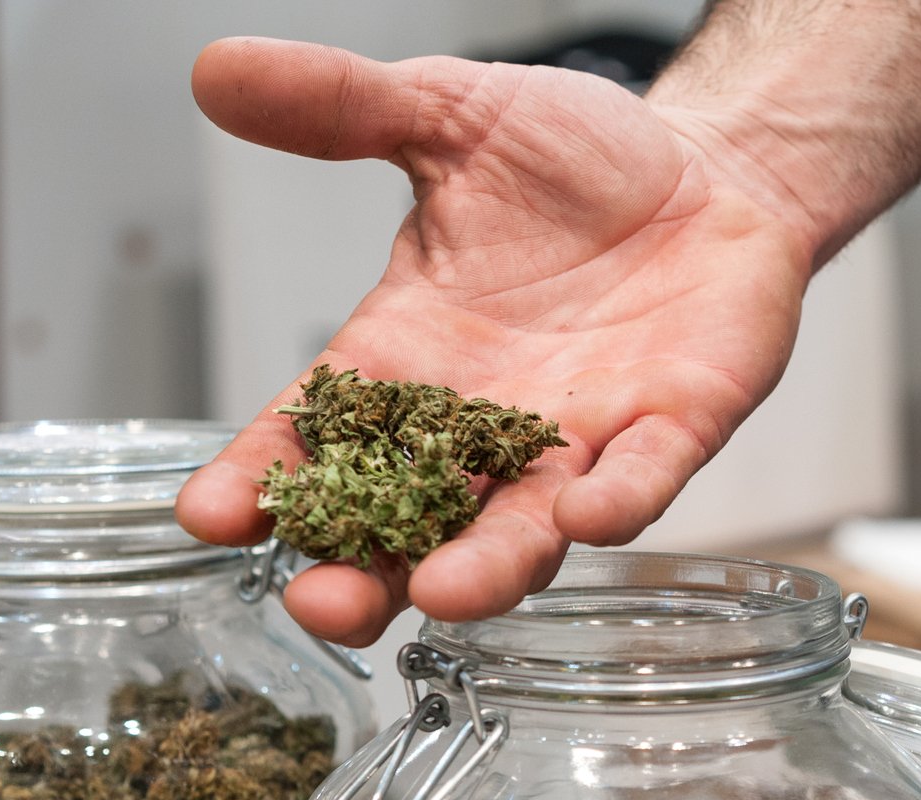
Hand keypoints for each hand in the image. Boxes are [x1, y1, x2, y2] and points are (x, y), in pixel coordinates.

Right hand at [175, 38, 816, 644]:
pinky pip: (644, 477)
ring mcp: (580, 437)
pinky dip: (619, 500)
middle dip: (365, 571)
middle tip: (320, 605)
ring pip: (523, 529)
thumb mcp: (446, 118)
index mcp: (411, 358)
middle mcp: (484, 424)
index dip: (263, 476)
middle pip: (408, 523)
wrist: (708, 166)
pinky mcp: (676, 425)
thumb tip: (218, 72)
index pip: (318, 431)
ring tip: (440, 593)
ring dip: (485, 568)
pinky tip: (588, 514)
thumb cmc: (574, 163)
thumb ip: (341, 107)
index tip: (213, 517)